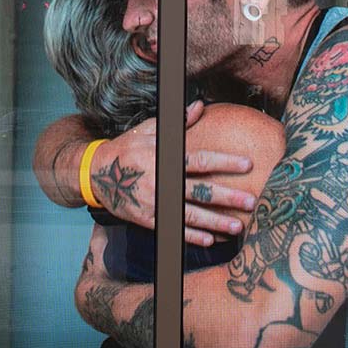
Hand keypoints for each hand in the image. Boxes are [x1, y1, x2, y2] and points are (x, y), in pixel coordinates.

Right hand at [91, 101, 258, 245]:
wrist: (95, 173)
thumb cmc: (127, 148)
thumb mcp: (149, 131)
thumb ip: (177, 124)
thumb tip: (200, 106)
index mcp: (165, 158)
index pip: (200, 160)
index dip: (224, 162)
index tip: (248, 164)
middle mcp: (162, 182)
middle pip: (200, 191)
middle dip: (227, 197)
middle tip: (252, 202)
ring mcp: (155, 203)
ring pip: (191, 215)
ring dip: (216, 222)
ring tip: (238, 226)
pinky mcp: (148, 219)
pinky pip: (174, 230)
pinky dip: (191, 236)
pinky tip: (210, 240)